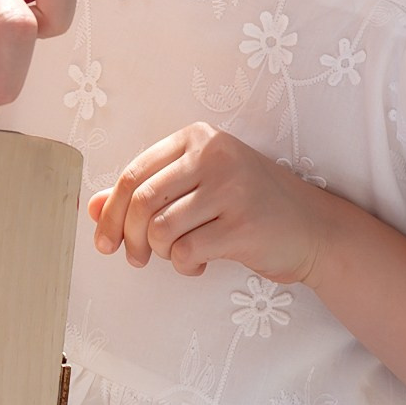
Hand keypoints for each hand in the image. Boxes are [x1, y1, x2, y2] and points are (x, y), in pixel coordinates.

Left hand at [90, 120, 329, 282]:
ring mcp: (231, 188)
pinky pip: (187, 252)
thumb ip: (146, 194)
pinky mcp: (243, 225)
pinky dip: (185, 266)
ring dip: (161, 254)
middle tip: (135, 258)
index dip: (111, 212)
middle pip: (142, 201)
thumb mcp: (197, 188)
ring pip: (161, 229)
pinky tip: (200, 264)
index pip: (135, 173)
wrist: (313, 228)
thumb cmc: (248, 205)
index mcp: (198, 138)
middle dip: (128, 237)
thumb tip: (92, 210)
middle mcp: (214, 155)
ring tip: (179, 256)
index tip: (104, 241)